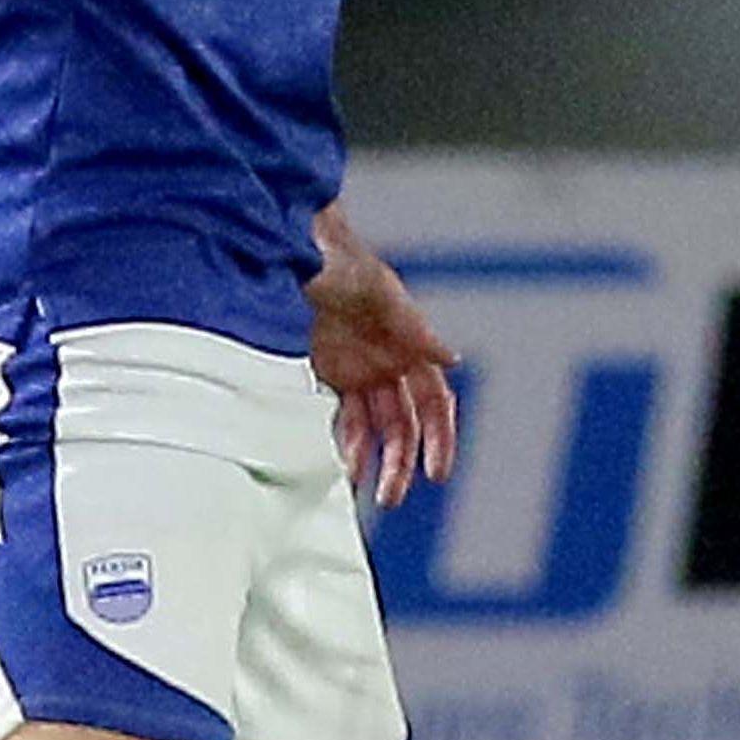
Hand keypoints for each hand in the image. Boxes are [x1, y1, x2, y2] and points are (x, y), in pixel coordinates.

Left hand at [306, 239, 463, 509]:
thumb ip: (413, 327)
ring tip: (362, 489)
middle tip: (390, 496)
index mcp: (408, 343)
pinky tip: (340, 466)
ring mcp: (357, 368)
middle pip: (405, 424)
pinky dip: (344, 442)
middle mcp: (387, 361)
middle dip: (402, 462)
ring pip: (375, 427)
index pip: (435, 401)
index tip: (437, 474)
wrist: (287, 242)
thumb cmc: (336, 257)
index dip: (440, 438)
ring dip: (373, 459)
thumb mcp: (377, 291)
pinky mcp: (327, 371)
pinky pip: (342, 417)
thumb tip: (453, 359)